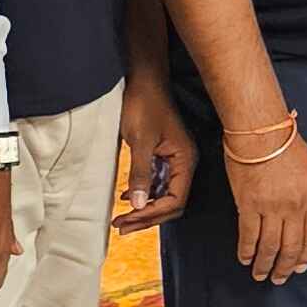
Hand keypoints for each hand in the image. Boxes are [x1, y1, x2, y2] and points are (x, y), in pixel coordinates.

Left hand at [111, 73, 193, 230]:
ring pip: (163, 195)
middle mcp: (184, 164)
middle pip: (171, 202)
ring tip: (121, 220)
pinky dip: (143, 194)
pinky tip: (125, 199)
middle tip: (121, 227)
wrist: (144, 79)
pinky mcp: (163, 156)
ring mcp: (174, 160)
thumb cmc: (144, 105)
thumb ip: (140, 174)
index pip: (175, 200)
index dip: (152, 214)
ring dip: (144, 208)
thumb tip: (137, 206)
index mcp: (185, 161)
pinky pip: (157, 183)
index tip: (128, 218)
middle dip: (147, 217)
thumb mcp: (140, 141)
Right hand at [227, 127, 306, 284]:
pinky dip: (246, 250)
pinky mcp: (249, 205)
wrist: (261, 131)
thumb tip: (303, 215)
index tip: (300, 267)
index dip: (306, 255)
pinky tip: (245, 258)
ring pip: (270, 246)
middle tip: (279, 279)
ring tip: (260, 274)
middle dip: (285, 267)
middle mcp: (295, 206)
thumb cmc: (286, 144)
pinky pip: (248, 235)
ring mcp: (272, 208)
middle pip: (291, 246)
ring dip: (265, 264)